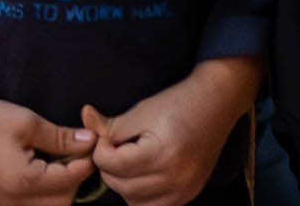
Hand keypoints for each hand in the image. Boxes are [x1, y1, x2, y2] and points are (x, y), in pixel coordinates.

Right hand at [0, 85, 94, 205]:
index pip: (69, 180)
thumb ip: (61, 137)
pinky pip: (34, 205)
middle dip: (74, 180)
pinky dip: (46, 193)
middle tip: (75, 154)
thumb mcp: (28, 123)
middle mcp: (14, 200)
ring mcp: (6, 203)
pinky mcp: (2, 200)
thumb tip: (90, 142)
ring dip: (61, 189)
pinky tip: (44, 171)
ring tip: (59, 162)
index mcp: (23, 181)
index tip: (92, 146)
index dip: (85, 163)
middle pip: (63, 202)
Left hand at [84, 59, 259, 205]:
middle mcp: (176, 178)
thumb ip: (110, 125)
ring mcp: (184, 191)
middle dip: (110, 168)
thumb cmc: (178, 104)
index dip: (101, 150)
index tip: (107, 137)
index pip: (113, 165)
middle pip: (122, 186)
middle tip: (115, 148)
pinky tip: (142, 174)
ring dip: (124, 185)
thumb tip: (84, 119)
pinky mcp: (189, 195)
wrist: (216, 105)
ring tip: (129, 161)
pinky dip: (142, 195)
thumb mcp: (140, 111)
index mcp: (162, 154)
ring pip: (135, 202)